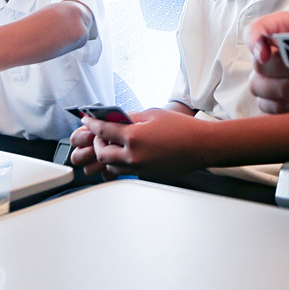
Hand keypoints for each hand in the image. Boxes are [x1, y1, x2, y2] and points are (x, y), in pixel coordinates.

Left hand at [74, 108, 209, 179]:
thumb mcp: (154, 114)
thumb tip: (117, 118)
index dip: (91, 124)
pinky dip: (121, 163)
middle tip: (101, 136)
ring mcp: (139, 168)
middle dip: (97, 144)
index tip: (86, 120)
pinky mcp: (146, 175)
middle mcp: (133, 155)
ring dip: (108, 156)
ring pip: (112, 166)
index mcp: (133, 136)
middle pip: (101, 154)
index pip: (103, 130)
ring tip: (114, 146)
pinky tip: (127, 154)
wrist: (201, 147)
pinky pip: (125, 171)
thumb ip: (132, 117)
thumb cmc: (182, 128)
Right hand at [244, 11, 288, 113]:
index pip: (254, 30)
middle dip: (281, 70)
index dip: (253, 42)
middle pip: (258, 63)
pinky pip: (265, 104)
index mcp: (280, 28)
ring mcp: (272, 75)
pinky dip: (280, 106)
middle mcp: (271, 51)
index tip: (264, 55)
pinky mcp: (278, 95)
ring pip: (257, 86)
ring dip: (280, 89)